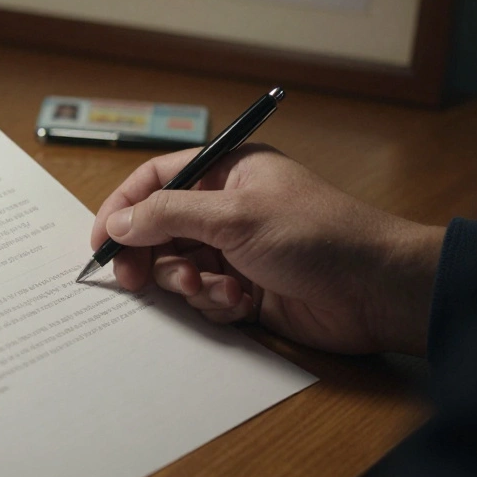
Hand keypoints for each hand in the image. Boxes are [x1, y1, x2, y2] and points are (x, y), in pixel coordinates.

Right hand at [91, 144, 445, 355]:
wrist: (376, 291)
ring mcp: (236, 251)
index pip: (157, 180)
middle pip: (161, 229)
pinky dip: (215, 304)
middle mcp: (227, 208)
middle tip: (135, 280)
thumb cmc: (315, 235)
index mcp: (227, 172)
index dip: (124, 208)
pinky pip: (205, 298)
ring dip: (189, 284)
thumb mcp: (234, 215)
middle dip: (151, 256)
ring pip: (179, 268)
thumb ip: (168, 214)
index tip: (100, 241)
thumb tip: (118, 221)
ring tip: (217, 291)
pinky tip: (242, 304)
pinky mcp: (246, 292)